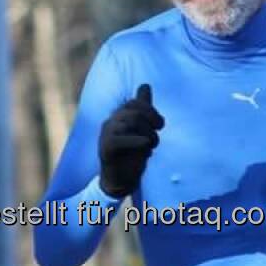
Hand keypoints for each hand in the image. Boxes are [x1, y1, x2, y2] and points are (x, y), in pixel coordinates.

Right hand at [98, 83, 164, 198]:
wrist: (121, 180)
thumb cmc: (132, 153)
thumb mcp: (141, 128)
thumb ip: (143, 108)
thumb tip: (145, 85)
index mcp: (119, 116)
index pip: (135, 102)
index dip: (151, 111)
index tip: (160, 125)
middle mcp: (110, 122)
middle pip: (135, 111)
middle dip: (152, 122)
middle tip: (156, 137)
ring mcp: (106, 134)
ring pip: (132, 122)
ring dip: (149, 135)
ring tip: (151, 147)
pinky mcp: (106, 147)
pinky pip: (122, 138)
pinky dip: (138, 141)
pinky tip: (144, 148)